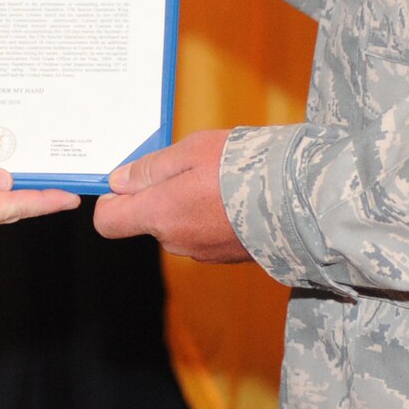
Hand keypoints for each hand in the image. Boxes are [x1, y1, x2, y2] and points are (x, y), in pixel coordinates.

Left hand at [91, 129, 249, 263]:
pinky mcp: (227, 257)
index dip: (112, 200)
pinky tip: (235, 195)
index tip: (129, 179)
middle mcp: (176, 241)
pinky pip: (205, 234)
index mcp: (160, 215)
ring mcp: (203, 253)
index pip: (108, 222)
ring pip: (179, 225)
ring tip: (220, 177)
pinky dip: (212, 216)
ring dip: (189, 203)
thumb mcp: (191, 151)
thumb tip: (118, 181)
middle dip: (159, 194)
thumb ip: (150, 169)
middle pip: (148, 220)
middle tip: (189, 165)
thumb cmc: (242, 168)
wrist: (300, 200)